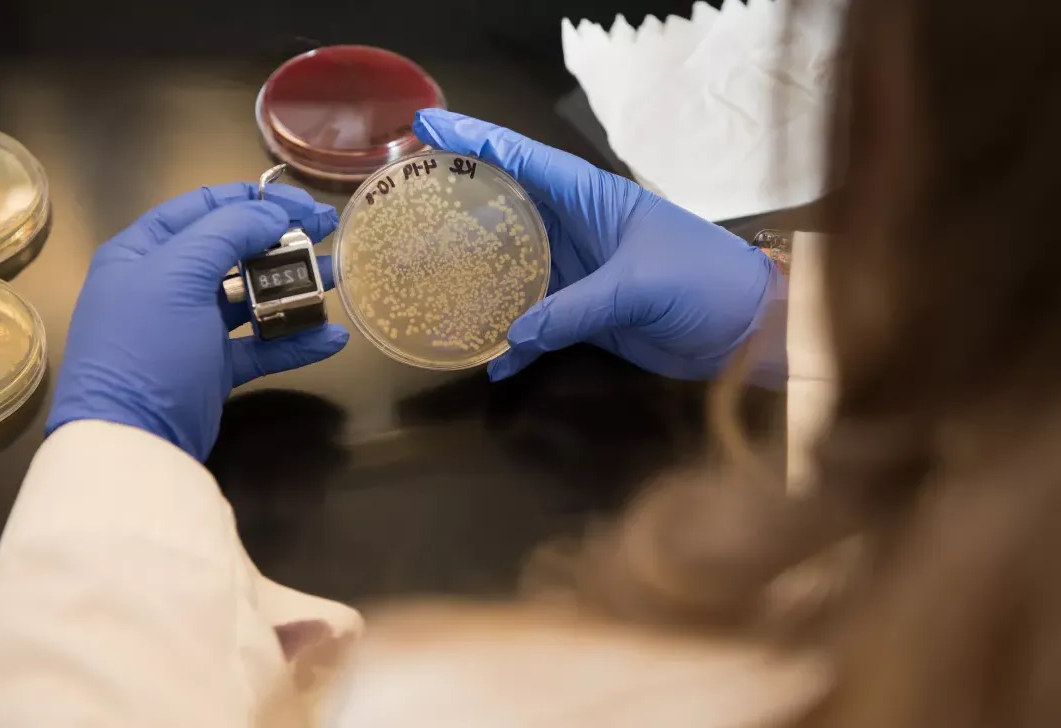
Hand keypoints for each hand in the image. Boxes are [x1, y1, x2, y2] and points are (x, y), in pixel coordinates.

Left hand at [47, 183, 349, 460]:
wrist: (131, 439)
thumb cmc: (147, 345)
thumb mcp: (178, 275)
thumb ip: (227, 232)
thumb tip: (273, 215)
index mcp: (145, 251)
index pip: (205, 207)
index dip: (256, 200)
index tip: (305, 205)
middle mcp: (167, 284)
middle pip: (234, 249)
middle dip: (283, 240)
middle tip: (331, 232)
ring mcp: (192, 328)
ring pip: (252, 297)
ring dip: (295, 286)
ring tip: (339, 278)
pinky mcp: (213, 368)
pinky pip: (262, 346)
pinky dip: (296, 340)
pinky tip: (332, 336)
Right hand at [412, 109, 783, 381]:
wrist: (751, 333)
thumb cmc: (706, 283)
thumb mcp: (640, 286)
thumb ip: (574, 309)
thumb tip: (513, 336)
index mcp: (592, 199)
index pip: (524, 160)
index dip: (475, 141)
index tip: (426, 129)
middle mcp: (577, 231)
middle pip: (507, 212)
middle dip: (459, 208)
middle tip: (408, 207)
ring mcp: (580, 276)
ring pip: (515, 271)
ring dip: (478, 281)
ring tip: (426, 285)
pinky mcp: (587, 319)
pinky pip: (538, 328)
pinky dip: (516, 346)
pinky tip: (489, 361)